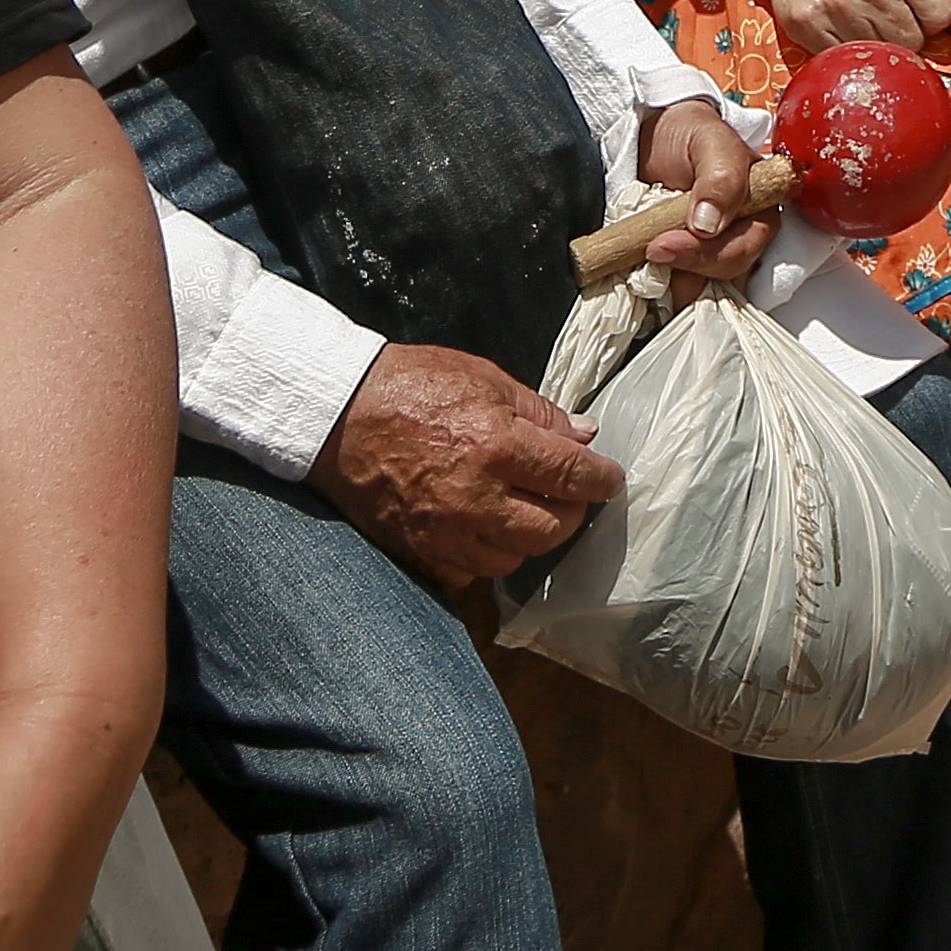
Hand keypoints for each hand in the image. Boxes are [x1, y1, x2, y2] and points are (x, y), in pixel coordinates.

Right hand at [317, 344, 622, 587]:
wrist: (339, 413)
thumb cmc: (411, 385)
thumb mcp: (483, 378)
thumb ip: (539, 411)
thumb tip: (583, 435)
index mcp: (497, 445)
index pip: (571, 475)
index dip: (601, 480)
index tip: (610, 480)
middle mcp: (476, 497)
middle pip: (550, 529)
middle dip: (571, 512)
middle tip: (569, 493)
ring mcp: (446, 531)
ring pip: (514, 558)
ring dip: (530, 536)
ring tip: (527, 510)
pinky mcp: (421, 550)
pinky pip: (470, 573)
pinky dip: (485, 556)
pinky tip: (485, 530)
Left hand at [630, 95, 779, 291]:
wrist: (652, 138)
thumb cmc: (688, 135)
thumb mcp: (709, 140)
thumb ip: (721, 176)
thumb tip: (710, 225)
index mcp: (761, 211)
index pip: (745, 250)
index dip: (710, 255)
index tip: (665, 244)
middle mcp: (741, 238)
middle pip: (722, 275)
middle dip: (685, 265)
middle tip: (650, 247)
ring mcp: (711, 255)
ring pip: (700, 290)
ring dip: (670, 281)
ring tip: (643, 256)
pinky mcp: (683, 268)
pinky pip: (676, 290)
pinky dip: (657, 286)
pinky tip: (641, 269)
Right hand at [746, 0, 950, 54]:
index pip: (940, 16)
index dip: (932, 21)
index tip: (916, 13)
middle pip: (913, 42)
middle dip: (905, 36)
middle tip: (886, 19)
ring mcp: (837, 6)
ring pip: (880, 55)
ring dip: (875, 46)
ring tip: (861, 23)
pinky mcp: (808, 26)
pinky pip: (844, 59)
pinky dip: (846, 53)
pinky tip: (840, 31)